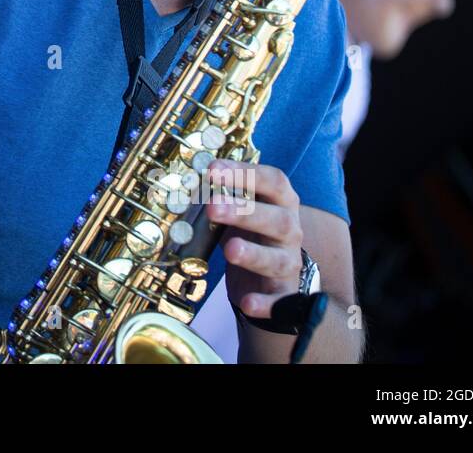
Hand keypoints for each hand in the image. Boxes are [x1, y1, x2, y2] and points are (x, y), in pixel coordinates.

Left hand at [206, 158, 304, 322]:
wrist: (271, 276)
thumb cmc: (251, 233)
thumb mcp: (239, 210)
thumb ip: (219, 196)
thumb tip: (182, 179)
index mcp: (280, 202)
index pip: (273, 181)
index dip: (245, 173)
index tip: (212, 168)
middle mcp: (290, 230)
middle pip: (277, 220)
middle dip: (245, 213)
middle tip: (213, 208)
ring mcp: (289, 261)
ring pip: (278, 259)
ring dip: (254, 254)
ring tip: (230, 250)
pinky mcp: (284, 293)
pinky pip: (280, 300)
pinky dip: (266, 304)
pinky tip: (248, 303)